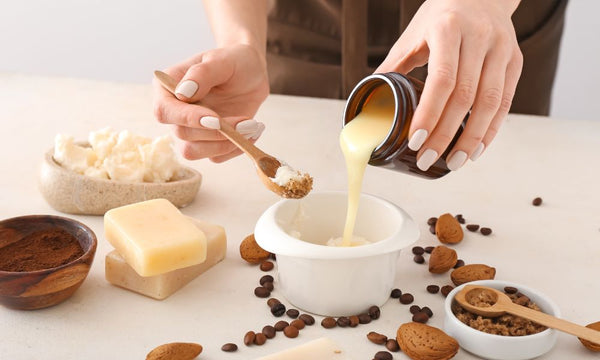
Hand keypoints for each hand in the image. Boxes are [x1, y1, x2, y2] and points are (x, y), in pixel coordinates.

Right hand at [153, 44, 268, 161]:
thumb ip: (202, 73)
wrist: (251, 73)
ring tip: (252, 126)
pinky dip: (236, 148)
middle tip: (247, 122)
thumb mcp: (222, 60)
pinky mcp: (207, 142)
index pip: (165, 111)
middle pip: (182, 135)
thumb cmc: (234, 61)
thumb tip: (183, 93)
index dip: (188, 119)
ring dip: (225, 144)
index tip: (216, 119)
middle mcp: (174, 112)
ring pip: (194, 152)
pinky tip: (251, 132)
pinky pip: (215, 157)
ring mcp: (190, 130)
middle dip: (216, 132)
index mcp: (167, 88)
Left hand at [376, 0, 522, 170]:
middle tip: (427, 159)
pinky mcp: (516, 60)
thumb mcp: (413, 35)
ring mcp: (502, 49)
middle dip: (445, 134)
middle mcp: (480, 37)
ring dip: (471, 139)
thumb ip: (394, 66)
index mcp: (448, 28)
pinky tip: (476, 148)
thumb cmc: (441, 17)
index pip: (441, 79)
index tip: (415, 141)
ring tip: (453, 163)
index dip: (429, 114)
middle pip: (465, 96)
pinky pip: (506, 102)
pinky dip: (491, 130)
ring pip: (490, 103)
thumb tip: (370, 99)